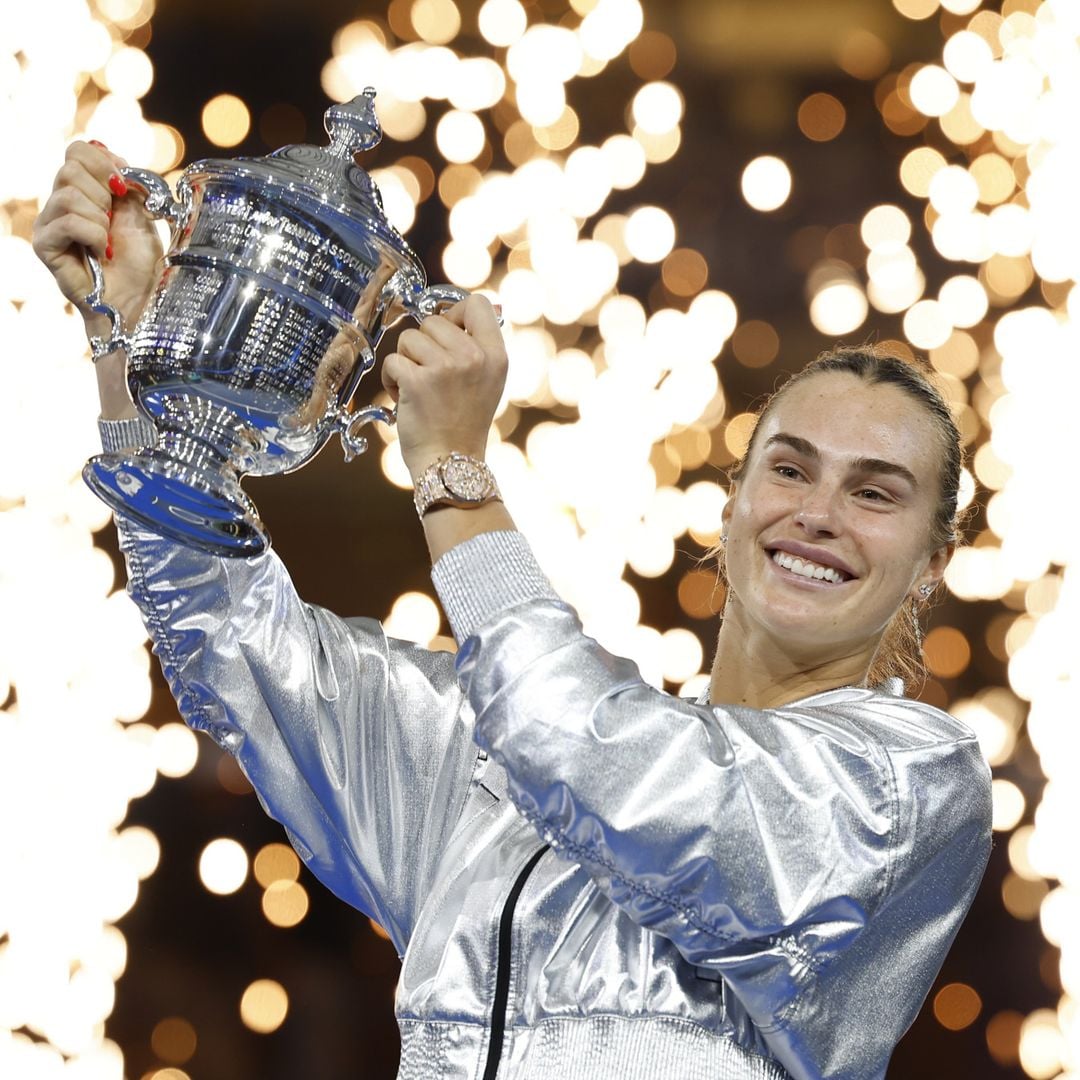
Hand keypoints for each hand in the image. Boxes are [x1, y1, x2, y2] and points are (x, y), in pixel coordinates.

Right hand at [32, 140, 161, 339]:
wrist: (139, 301)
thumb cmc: (141, 264)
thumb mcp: (142, 214)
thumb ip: (127, 183)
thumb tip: (111, 155)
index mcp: (83, 191)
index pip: (77, 150)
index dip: (104, 163)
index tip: (124, 186)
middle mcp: (60, 202)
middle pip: (71, 167)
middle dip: (104, 194)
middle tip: (114, 223)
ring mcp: (49, 224)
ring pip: (69, 194)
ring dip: (100, 219)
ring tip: (108, 242)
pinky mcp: (45, 245)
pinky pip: (67, 221)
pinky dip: (93, 235)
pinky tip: (101, 253)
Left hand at [381, 295, 506, 478]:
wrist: (451, 464)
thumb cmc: (464, 424)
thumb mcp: (488, 381)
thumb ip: (478, 347)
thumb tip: (458, 312)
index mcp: (496, 355)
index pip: (479, 303)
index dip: (456, 313)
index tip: (447, 336)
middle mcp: (474, 357)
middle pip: (433, 321)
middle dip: (424, 346)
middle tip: (432, 377)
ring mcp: (446, 368)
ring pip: (409, 339)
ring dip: (407, 363)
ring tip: (420, 389)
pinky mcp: (417, 381)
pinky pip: (392, 361)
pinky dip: (392, 380)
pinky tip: (405, 399)